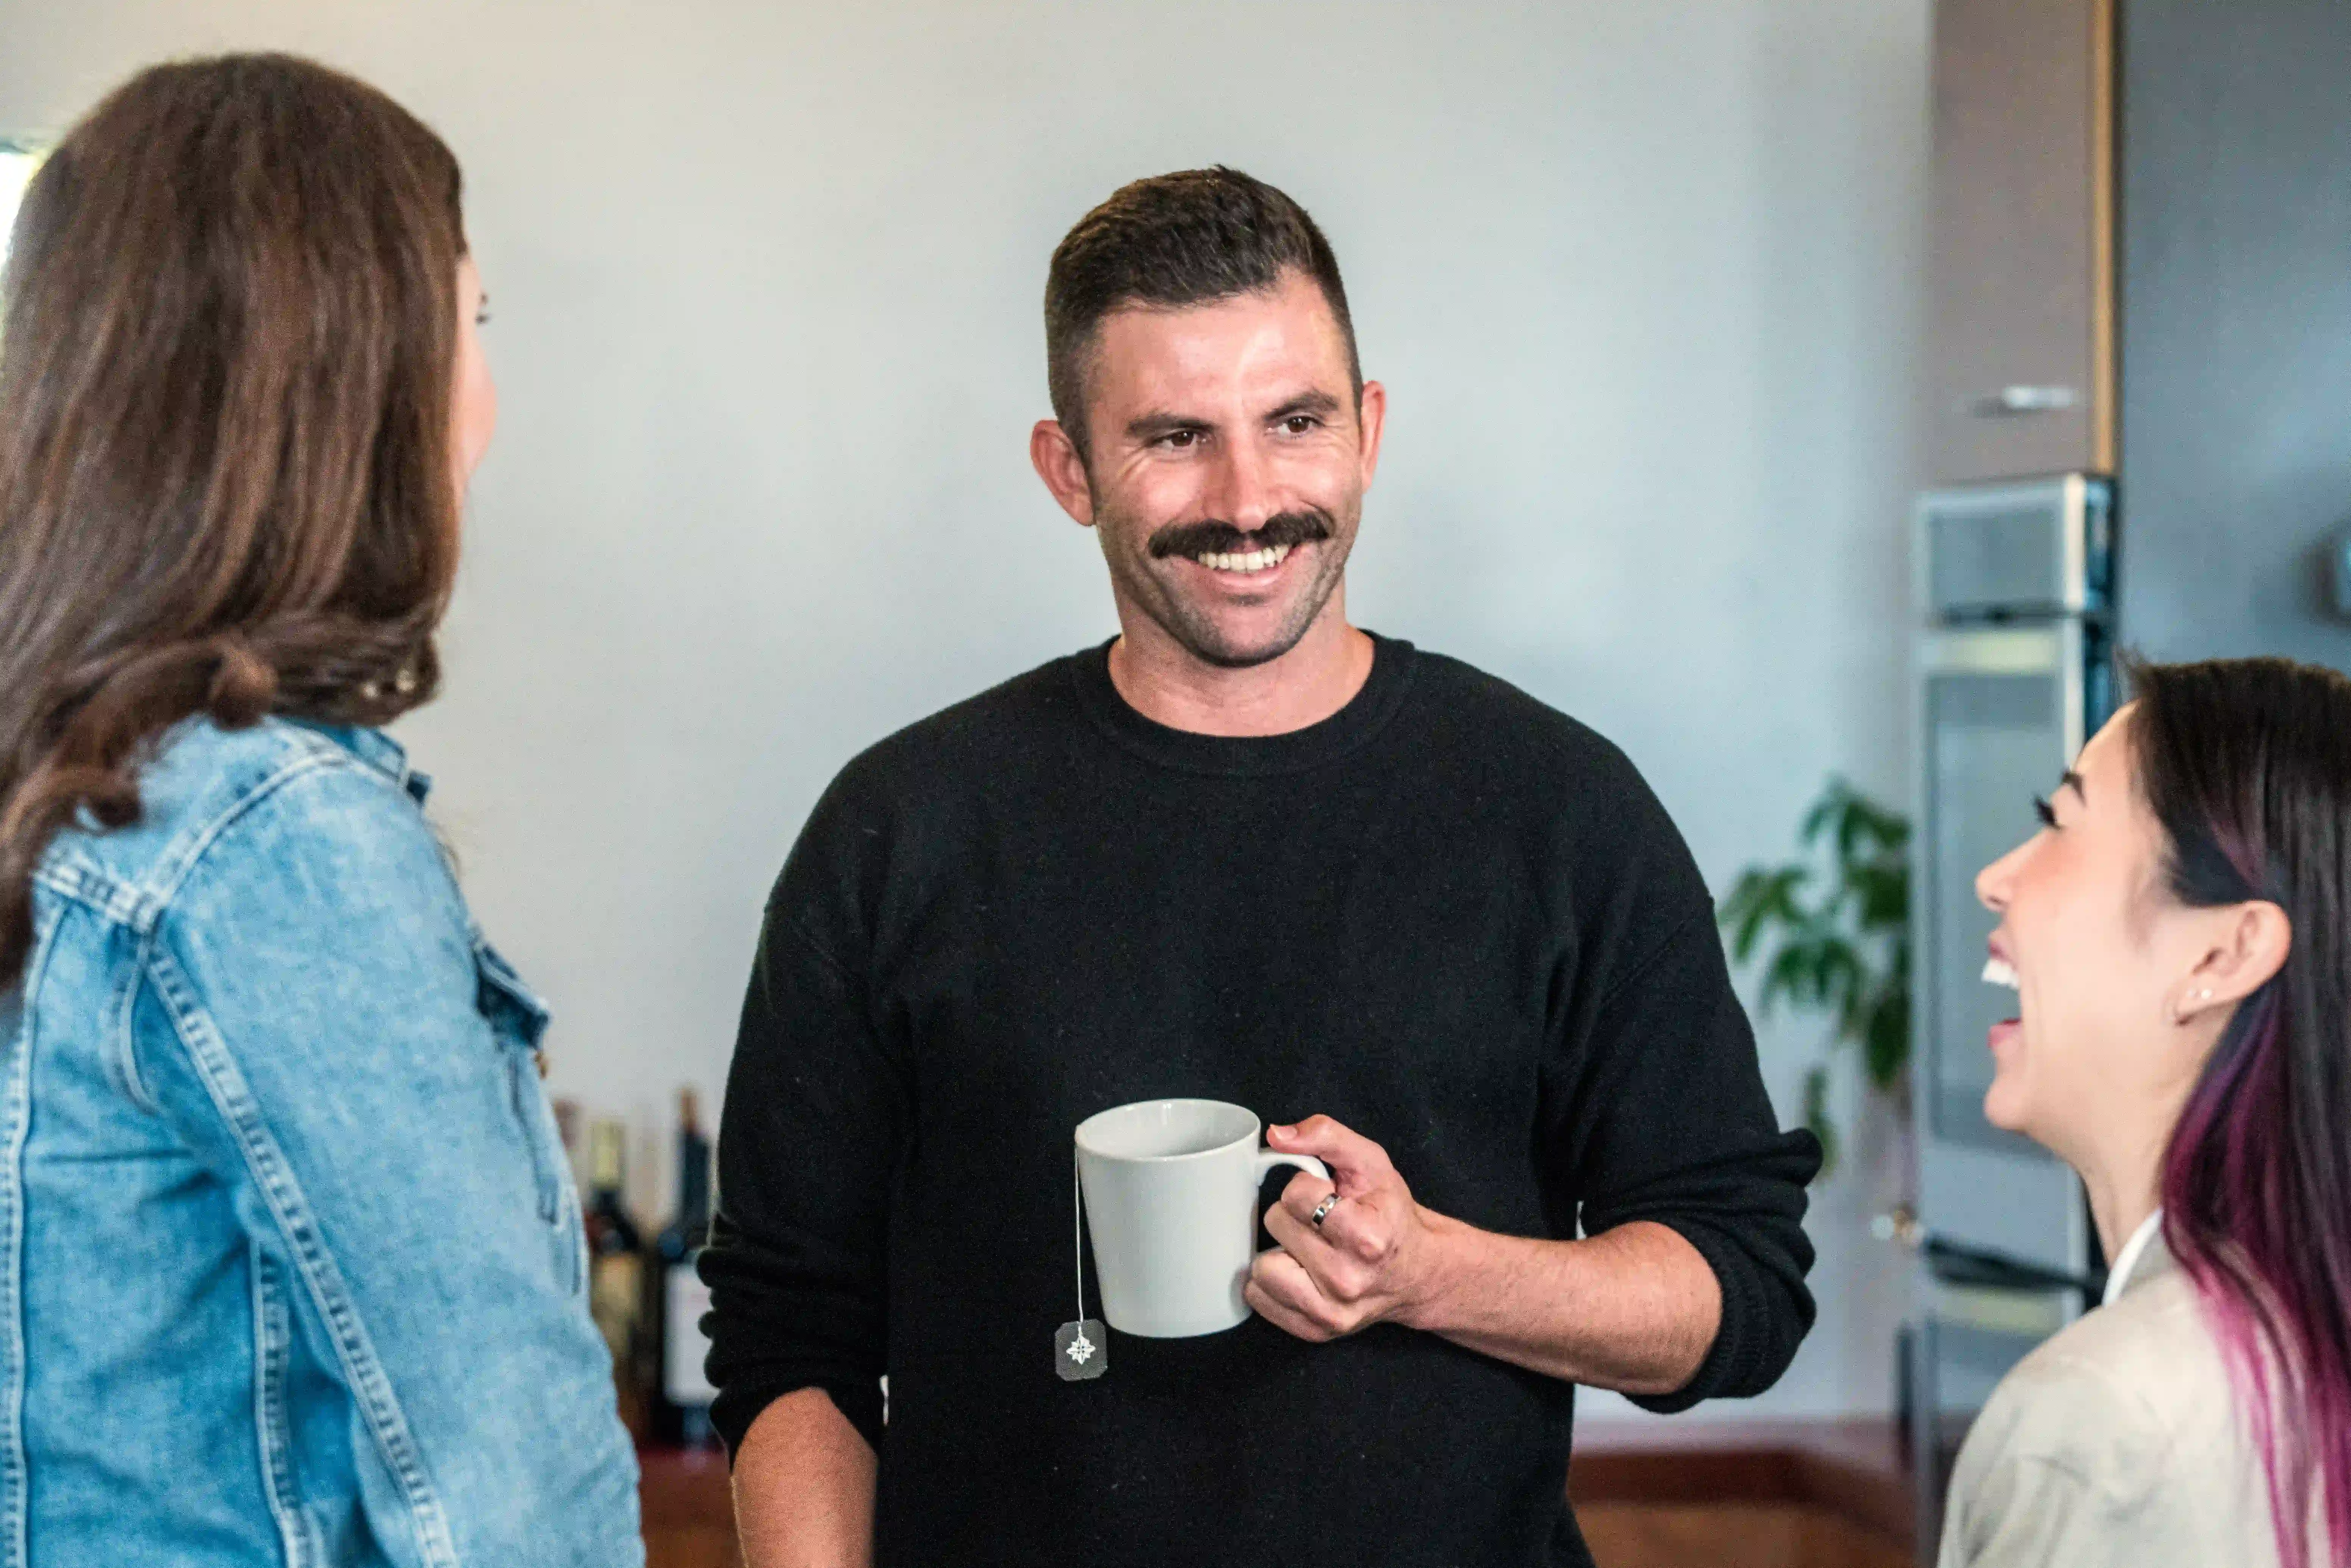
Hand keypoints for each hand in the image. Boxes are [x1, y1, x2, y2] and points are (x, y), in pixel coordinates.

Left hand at [1245, 1115, 1443, 1341]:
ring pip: (1261, 1266)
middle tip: (1323, 1224)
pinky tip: (1301, 1272)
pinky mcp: (1314, 1331)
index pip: (1295, 1195)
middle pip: (1275, 1224)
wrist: (1416, 1271)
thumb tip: (1276, 1135)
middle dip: (1293, 1216)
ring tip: (1310, 1249)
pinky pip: (1258, 1297)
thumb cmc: (1390, 1214)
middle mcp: (1347, 1281)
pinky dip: (1273, 1280)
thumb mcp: (1370, 1162)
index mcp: (1366, 1237)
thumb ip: (1325, 1135)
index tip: (1331, 1198)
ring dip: (1280, 1250)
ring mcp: (1329, 1312)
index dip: (1308, 1188)